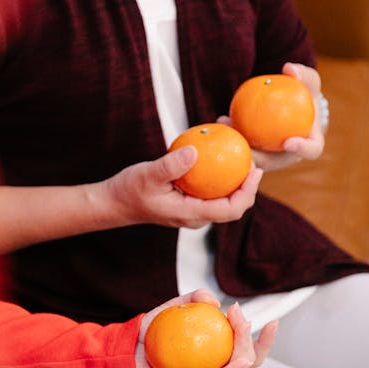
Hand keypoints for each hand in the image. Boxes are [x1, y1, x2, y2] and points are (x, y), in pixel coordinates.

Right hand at [102, 147, 262, 228]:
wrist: (113, 202)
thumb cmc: (129, 190)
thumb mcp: (148, 175)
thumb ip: (171, 165)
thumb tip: (194, 151)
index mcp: (191, 214)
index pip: (230, 210)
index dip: (248, 192)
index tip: (255, 171)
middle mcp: (195, 216)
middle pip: (233, 206)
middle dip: (247, 185)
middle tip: (251, 158)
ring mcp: (192, 210)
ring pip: (223, 199)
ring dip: (235, 181)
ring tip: (239, 155)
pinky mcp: (188, 202)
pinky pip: (210, 191)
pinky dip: (219, 176)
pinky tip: (217, 156)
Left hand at [135, 290, 277, 367]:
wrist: (121, 347)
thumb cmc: (147, 334)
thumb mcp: (172, 308)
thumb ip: (193, 300)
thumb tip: (214, 301)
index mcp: (212, 365)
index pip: (245, 356)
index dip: (263, 343)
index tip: (273, 322)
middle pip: (244, 365)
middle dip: (251, 341)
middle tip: (241, 316)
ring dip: (244, 351)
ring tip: (242, 327)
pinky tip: (239, 359)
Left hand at [220, 62, 325, 172]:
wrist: (293, 107)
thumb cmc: (305, 94)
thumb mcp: (308, 82)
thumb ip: (303, 75)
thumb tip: (289, 68)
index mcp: (309, 143)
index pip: (310, 150)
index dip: (302, 149)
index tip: (288, 142)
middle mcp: (289, 155)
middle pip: (274, 162)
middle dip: (259, 158)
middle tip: (247, 146)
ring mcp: (271, 156)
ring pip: (253, 157)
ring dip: (237, 147)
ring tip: (227, 126)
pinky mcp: (255, 152)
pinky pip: (241, 146)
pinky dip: (231, 135)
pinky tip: (221, 120)